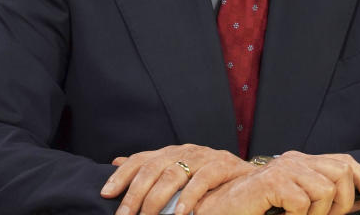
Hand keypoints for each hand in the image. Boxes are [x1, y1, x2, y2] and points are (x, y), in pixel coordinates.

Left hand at [100, 144, 252, 214]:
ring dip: (157, 199)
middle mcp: (186, 150)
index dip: (122, 175)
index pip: (142, 159)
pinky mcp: (223, 165)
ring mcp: (205, 156)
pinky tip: (180, 214)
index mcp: (173, 152)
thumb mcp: (179, 173)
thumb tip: (117, 161)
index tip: (105, 193)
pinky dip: (189, 198)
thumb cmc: (212, 181)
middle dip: (135, 193)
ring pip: (174, 174)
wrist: (254, 178)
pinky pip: (202, 180)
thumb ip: (152, 169)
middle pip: (153, 167)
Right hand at [191, 152, 359, 214]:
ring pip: (325, 191)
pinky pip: (302, 203)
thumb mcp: (300, 206)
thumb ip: (326, 201)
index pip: (343, 161)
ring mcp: (283, 169)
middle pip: (342, 172)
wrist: (223, 212)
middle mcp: (294, 160)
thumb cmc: (259, 211)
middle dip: (343, 202)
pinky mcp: (272, 182)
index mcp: (302, 162)